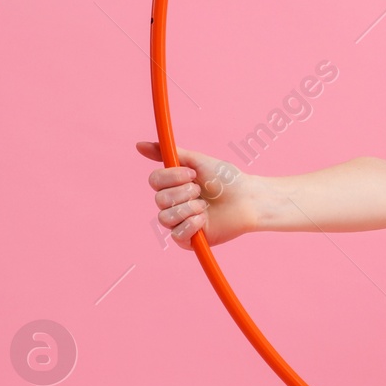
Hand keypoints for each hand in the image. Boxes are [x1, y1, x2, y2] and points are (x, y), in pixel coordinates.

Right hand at [136, 141, 252, 249]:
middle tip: (201, 191)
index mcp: (172, 185)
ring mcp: (179, 222)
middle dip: (184, 193)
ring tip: (205, 206)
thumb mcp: (196, 161)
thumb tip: (138, 145)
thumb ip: (169, 154)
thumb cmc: (225, 180)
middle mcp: (172, 204)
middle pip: (159, 200)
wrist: (247, 199)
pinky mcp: (188, 240)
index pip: (154, 181)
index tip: (193, 174)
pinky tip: (205, 219)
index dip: (172, 177)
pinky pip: (176, 235)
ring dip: (189, 208)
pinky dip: (192, 225)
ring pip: (165, 218)